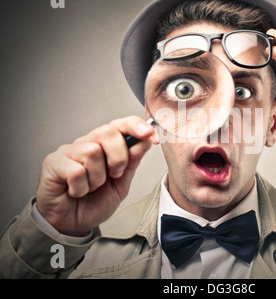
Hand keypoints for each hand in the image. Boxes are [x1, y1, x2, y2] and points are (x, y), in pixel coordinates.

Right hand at [36, 116, 155, 235]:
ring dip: (97, 178)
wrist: (73, 223)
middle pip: (108, 132)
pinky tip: (76, 191)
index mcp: (105, 146)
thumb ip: (133, 162)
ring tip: (90, 187)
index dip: (136, 126)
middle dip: (119, 158)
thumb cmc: (95, 202)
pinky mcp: (53, 162)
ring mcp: (68, 151)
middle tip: (113, 175)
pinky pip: (76, 171)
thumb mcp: (122, 183)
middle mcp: (87, 143)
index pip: (121, 124)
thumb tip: (145, 140)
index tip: (150, 134)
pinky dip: (81, 187)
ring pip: (92, 152)